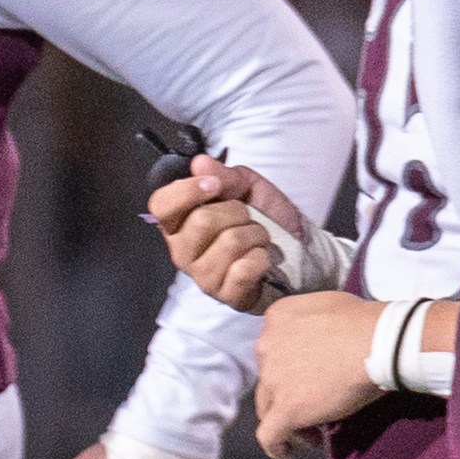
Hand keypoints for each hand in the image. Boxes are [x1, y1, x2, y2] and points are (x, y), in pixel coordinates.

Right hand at [147, 154, 330, 312]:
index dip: (187, 191)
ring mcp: (203, 277)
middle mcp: (183, 251)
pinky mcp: (227, 295)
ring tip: (258, 238)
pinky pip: (244, 268)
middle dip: (237, 212)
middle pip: (201, 221)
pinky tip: (262, 260)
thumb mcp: (247, 186)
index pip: (160, 205)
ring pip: (229, 242)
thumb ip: (224, 174)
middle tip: (248, 217)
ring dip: (255, 234)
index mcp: (179, 222)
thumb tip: (200, 163)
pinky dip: (262, 257)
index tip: (215, 185)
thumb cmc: (265, 218)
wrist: (299, 249)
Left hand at [253, 292, 395, 458]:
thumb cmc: (366, 323)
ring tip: (312, 433)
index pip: (273, 350)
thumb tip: (322, 341)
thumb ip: (311, 323)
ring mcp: (273, 380)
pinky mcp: (286, 409)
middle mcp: (266, 347)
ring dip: (287, 420)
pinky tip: (287, 453)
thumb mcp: (327, 306)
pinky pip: (269, 436)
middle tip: (314, 408)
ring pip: (268, 408)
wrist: (377, 341)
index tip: (310, 379)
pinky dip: (276, 446)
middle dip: (288, 396)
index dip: (289, 369)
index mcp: (277, 319)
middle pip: (269, 381)